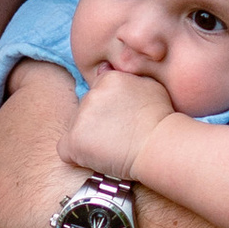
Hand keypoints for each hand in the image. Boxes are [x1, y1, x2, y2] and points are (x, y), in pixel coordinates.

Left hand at [0, 63, 82, 227]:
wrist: (91, 209)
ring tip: (59, 222)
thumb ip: (24, 73)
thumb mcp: (47, 85)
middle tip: (57, 189)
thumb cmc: (72, 144)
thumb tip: (13, 73)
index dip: (29, 145)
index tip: (53, 153)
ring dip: (19, 223)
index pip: (0, 141)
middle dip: (18, 185)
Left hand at [62, 65, 172, 181]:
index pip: (96, 94)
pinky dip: (78, 156)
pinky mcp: (75, 140)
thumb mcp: (150, 87)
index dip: (108, 111)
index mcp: (107, 79)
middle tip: (119, 136)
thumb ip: (128, 78)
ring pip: (76, 129)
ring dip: (89, 139)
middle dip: (97, 123)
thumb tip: (105, 68)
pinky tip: (97, 159)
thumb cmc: (162, 120)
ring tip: (113, 148)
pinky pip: (66, 150)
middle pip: (85, 111)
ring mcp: (81, 117)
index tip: (122, 121)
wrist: (161, 146)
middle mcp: (91, 94)